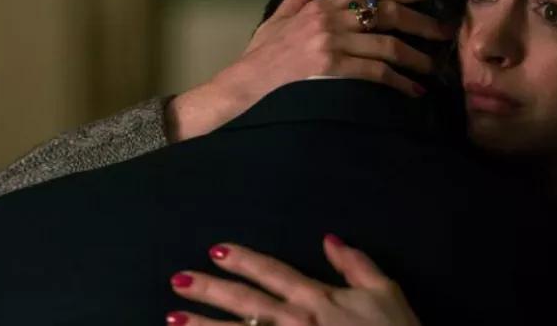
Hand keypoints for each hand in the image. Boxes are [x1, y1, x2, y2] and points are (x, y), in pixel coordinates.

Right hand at [166, 0, 453, 141]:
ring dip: (416, 57)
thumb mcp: (276, 20)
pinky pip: (376, 72)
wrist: (242, 87)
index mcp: (319, 5)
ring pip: (387, 44)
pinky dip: (399, 82)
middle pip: (387, 12)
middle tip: (443, 34)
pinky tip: (412, 91)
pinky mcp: (331, 69)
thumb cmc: (259, 59)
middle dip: (421, 22)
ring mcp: (330, 43)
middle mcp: (328, 19)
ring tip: (432, 68)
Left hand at [166, 234, 421, 325]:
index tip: (215, 251)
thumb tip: (329, 239)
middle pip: (244, 302)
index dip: (243, 260)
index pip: (272, 273)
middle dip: (209, 291)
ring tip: (172, 319)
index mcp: (317, 299)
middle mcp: (296, 322)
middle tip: (178, 281)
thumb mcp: (385, 293)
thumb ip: (356, 264)